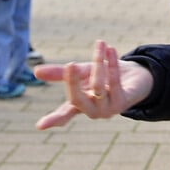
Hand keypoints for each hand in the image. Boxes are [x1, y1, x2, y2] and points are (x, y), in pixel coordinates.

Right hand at [34, 40, 154, 129]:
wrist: (134, 76)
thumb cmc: (104, 76)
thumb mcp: (82, 72)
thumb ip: (63, 73)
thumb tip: (36, 71)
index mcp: (80, 105)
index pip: (63, 114)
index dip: (52, 119)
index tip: (40, 126)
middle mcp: (92, 111)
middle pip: (77, 100)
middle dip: (73, 82)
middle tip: (70, 64)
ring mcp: (108, 109)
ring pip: (98, 87)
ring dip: (99, 62)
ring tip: (101, 43)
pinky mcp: (123, 102)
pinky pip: (115, 82)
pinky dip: (112, 64)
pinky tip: (111, 50)